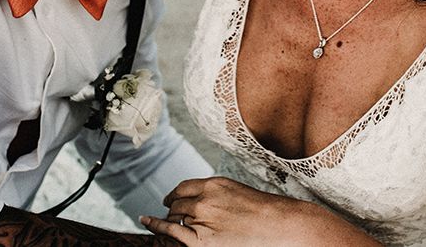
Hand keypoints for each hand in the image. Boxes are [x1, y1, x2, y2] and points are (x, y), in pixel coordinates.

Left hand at [140, 177, 314, 246]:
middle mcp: (205, 198)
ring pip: (175, 217)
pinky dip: (158, 226)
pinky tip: (148, 223)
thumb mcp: (235, 192)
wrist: (277, 225)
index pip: (184, 187)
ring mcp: (203, 218)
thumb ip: (216, 194)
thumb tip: (200, 200)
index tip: (169, 199)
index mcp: (215, 184)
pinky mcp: (203, 240)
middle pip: (177, 203)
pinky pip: (173, 231)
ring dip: (171, 220)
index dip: (174, 195)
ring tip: (166, 224)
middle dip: (172, 210)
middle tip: (170, 215)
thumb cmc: (263, 211)